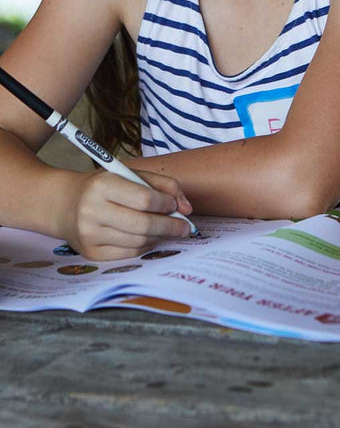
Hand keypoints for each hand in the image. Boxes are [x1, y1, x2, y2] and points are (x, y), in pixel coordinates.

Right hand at [55, 168, 193, 260]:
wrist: (64, 204)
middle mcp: (92, 210)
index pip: (145, 199)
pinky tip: (150, 237)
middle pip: (143, 224)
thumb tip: (187, 208)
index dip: (166, 203)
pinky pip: (129, 254)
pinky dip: (146, 246)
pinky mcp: (91, 253)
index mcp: (103, 185)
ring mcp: (89, 235)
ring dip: (160, 236)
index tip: (175, 205)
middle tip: (185, 226)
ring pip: (138, 241)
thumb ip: (164, 185)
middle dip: (170, 226)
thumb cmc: (104, 187)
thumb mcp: (132, 174)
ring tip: (168, 229)